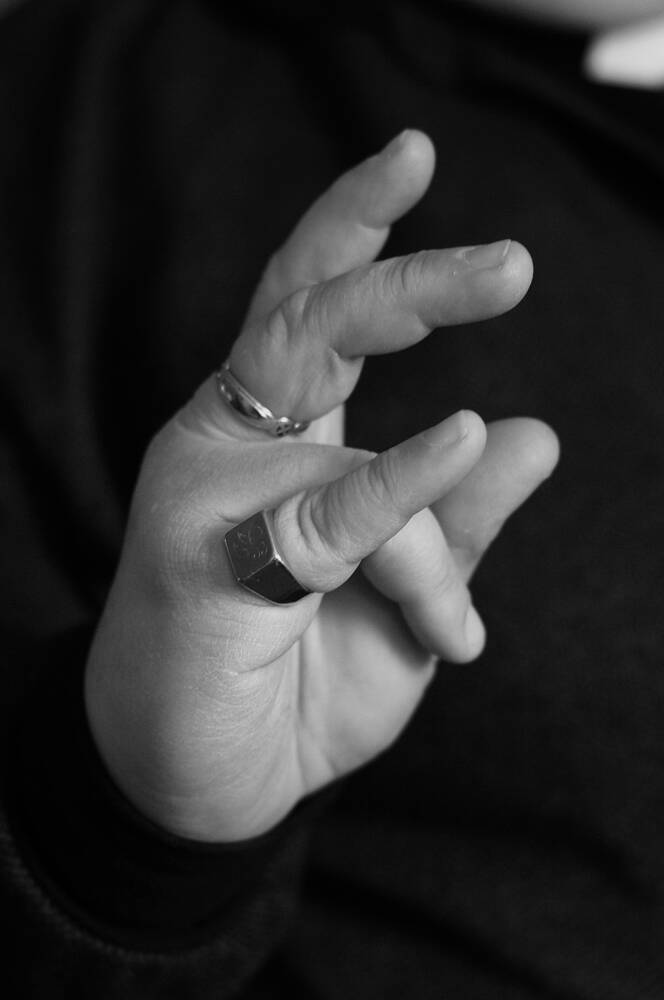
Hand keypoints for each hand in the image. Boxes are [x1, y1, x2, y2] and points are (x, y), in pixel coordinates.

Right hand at [85, 130, 557, 841]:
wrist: (206, 783)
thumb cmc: (296, 680)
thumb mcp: (403, 598)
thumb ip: (455, 520)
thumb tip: (533, 434)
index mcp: (273, 436)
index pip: (304, 305)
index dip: (350, 228)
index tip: (413, 158)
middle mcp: (232, 440)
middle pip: (303, 314)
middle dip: (402, 272)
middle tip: (509, 263)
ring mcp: (210, 489)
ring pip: (316, 389)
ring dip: (418, 397)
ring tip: (501, 350)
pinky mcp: (210, 557)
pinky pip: (328, 506)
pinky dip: (403, 481)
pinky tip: (464, 444)